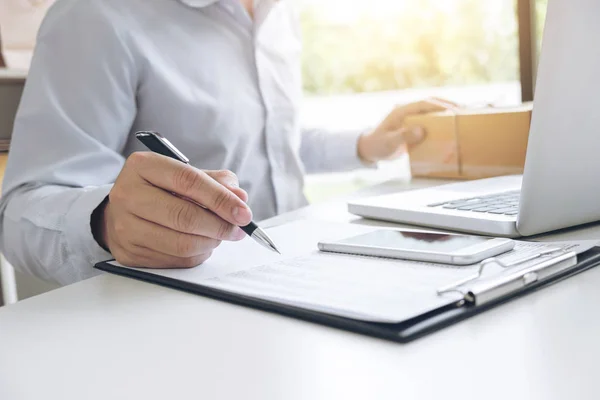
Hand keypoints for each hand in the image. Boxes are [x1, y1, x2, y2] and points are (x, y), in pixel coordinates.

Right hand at [94, 152, 252, 267]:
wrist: (121, 211)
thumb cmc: (159, 190)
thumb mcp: (184, 174)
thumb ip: (215, 181)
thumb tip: (240, 196)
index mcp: (142, 166)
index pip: (188, 181)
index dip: (221, 199)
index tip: (243, 212)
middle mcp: (128, 194)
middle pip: (184, 217)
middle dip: (220, 226)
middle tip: (238, 229)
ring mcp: (125, 226)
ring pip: (181, 244)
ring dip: (211, 243)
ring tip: (220, 235)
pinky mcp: (129, 253)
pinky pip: (175, 261)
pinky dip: (197, 255)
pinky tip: (201, 244)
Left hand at [357, 98, 456, 162]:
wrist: (369, 150)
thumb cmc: (377, 145)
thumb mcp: (389, 143)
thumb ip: (403, 136)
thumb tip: (421, 130)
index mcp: (401, 111)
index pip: (424, 104)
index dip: (441, 105)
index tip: (456, 108)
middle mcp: (407, 112)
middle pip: (431, 105)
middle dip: (448, 106)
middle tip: (465, 112)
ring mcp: (411, 119)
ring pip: (432, 113)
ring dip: (446, 115)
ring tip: (462, 119)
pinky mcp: (413, 128)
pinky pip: (429, 124)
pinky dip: (440, 125)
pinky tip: (450, 130)